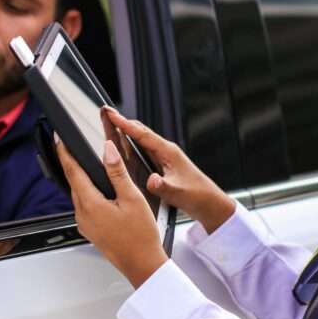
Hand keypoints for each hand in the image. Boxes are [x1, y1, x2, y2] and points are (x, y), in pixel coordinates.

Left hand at [56, 139, 167, 287]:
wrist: (142, 264)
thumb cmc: (140, 237)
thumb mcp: (132, 198)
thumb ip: (117, 172)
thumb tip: (107, 150)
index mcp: (90, 204)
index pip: (72, 171)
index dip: (64, 153)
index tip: (59, 140)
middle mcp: (82, 215)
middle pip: (74, 183)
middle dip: (73, 165)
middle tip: (74, 148)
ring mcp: (85, 224)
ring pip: (79, 195)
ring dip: (82, 181)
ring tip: (90, 167)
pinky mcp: (90, 230)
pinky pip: (85, 207)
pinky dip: (89, 195)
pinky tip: (101, 193)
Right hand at [103, 107, 235, 233]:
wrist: (211, 204)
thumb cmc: (199, 196)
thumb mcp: (179, 193)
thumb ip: (163, 187)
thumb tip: (151, 181)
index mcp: (169, 152)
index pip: (143, 134)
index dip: (125, 124)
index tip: (111, 114)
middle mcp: (166, 152)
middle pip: (140, 132)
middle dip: (122, 123)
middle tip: (106, 115)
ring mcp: (165, 158)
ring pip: (141, 141)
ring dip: (126, 133)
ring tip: (110, 127)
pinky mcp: (164, 166)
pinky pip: (144, 152)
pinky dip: (131, 146)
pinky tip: (123, 150)